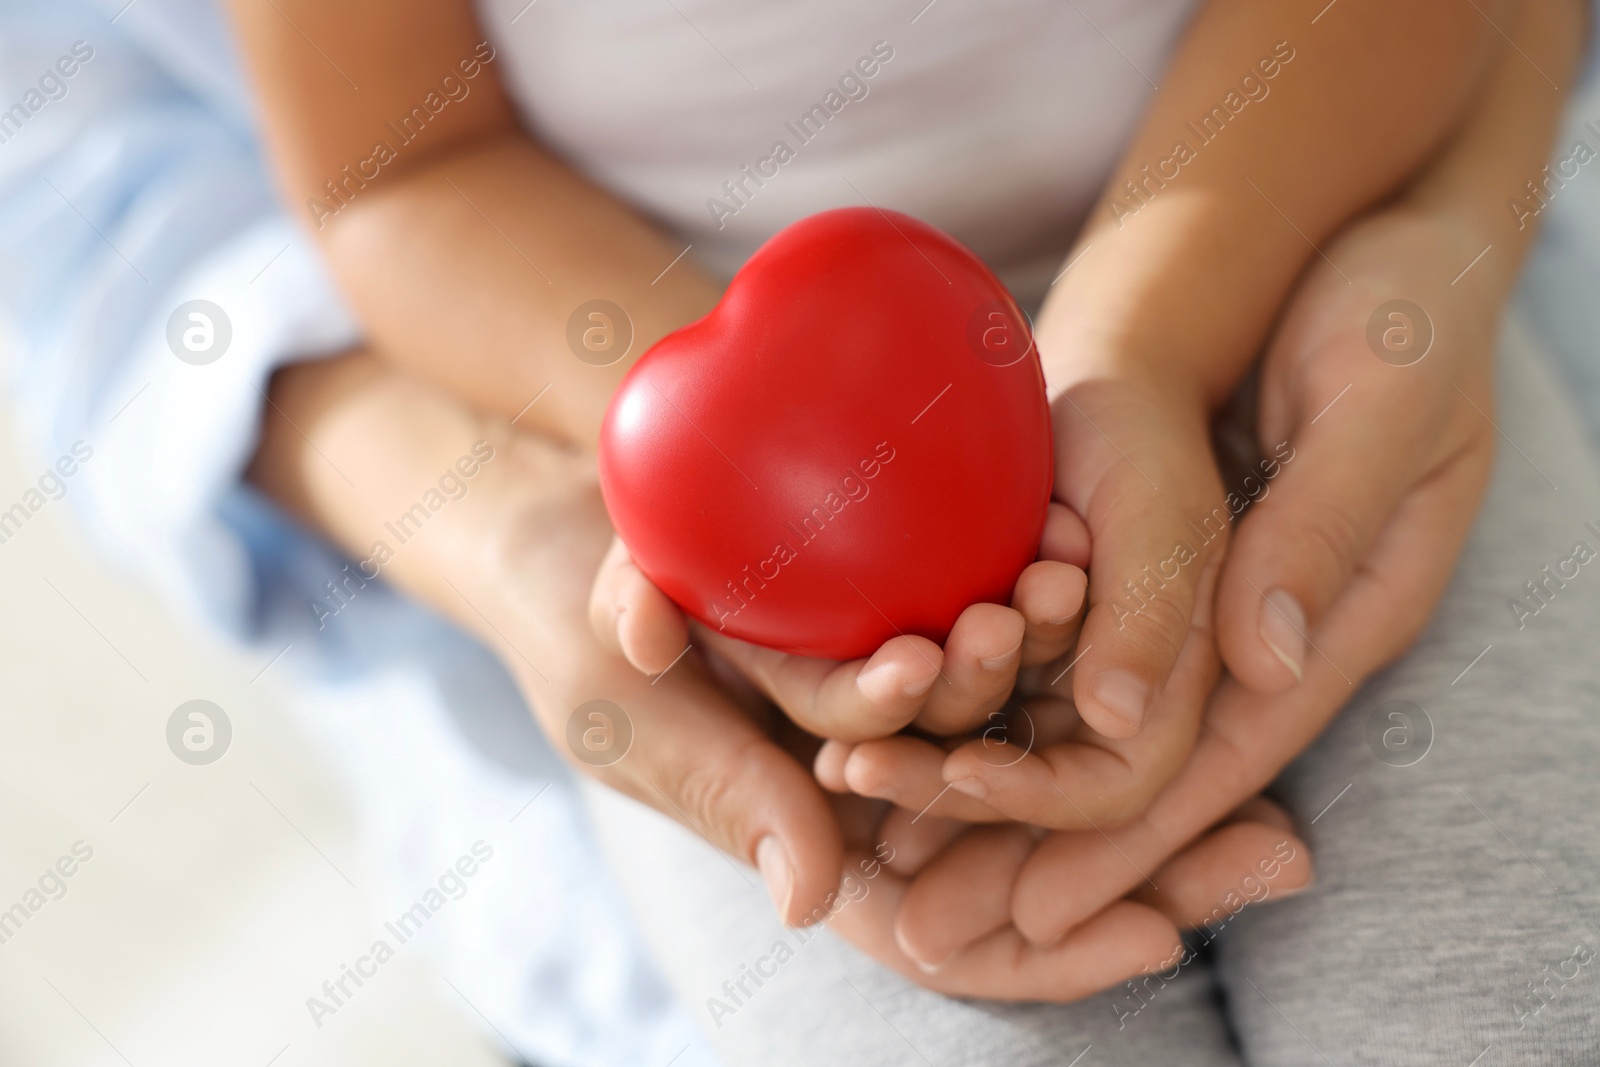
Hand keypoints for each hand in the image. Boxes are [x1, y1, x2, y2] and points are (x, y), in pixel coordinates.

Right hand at [251, 349, 1313, 996]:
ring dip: (1110, 711)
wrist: (550, 495)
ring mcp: (889, 682)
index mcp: (805, 838)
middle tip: (1270, 849)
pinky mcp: (900, 594)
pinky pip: (999, 614)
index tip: (1157, 931)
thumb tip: (814, 900)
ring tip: (1212, 699)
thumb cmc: (559, 622)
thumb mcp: (623, 709)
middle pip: (1016, 838)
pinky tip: (1121, 573)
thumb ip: (719, 787)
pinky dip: (1061, 604)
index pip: (938, 929)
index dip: (1047, 948)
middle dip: (1133, 846)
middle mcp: (866, 773)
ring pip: (1025, 721)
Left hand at [886, 202, 1504, 960]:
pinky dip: (967, 675)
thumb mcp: (1383, 404)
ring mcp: (1184, 595)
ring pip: (1066, 712)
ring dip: (967, 765)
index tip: (1025, 909)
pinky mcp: (1131, 548)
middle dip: (1014, 830)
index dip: (1116, 840)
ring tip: (859, 803)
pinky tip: (884, 701)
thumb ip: (1319, 531)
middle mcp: (1244, 631)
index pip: (1209, 764)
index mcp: (1325, 625)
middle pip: (1120, 765)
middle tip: (903, 897)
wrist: (1358, 236)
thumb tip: (1256, 662)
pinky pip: (1043, 632)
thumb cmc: (1396, 311)